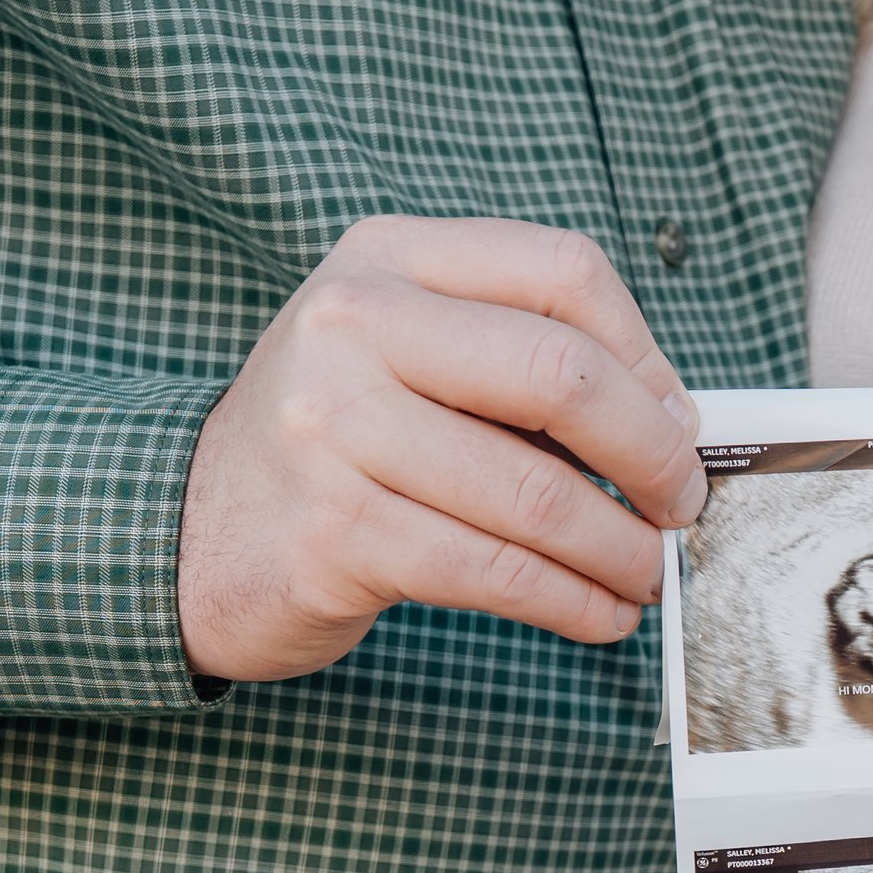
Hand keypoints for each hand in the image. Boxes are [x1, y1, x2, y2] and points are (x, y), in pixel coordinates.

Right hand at [176, 215, 707, 684]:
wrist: (191, 531)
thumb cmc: (335, 443)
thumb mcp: (405, 354)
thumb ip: (516, 358)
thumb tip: (672, 421)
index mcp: (388, 258)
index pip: (562, 270)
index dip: (647, 353)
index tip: (675, 420)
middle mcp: (353, 326)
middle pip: (563, 375)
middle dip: (653, 454)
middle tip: (681, 506)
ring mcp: (334, 429)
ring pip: (538, 494)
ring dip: (621, 549)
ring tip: (647, 574)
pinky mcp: (337, 533)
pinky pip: (496, 572)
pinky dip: (571, 602)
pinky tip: (598, 613)